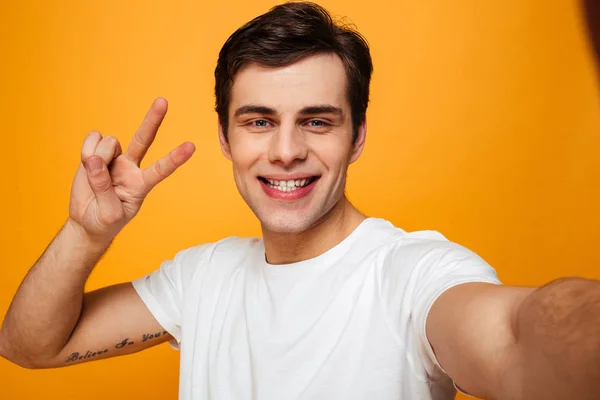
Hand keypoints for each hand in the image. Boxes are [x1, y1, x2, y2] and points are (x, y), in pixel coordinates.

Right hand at [68, 98, 194, 243]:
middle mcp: (131, 167)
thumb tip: (96, 160)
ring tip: (94, 174)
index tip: (191, 146)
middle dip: (153, 119)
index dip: (175, 158)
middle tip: (163, 101)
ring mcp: (114, 157)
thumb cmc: (105, 221)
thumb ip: (104, 187)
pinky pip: (93, 139)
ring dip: (97, 156)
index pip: (161, 169)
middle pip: (144, 139)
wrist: (86, 221)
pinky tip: (87, 163)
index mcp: (142, 184)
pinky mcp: (97, 152)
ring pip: (110, 143)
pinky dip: (87, 149)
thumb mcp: (109, 213)